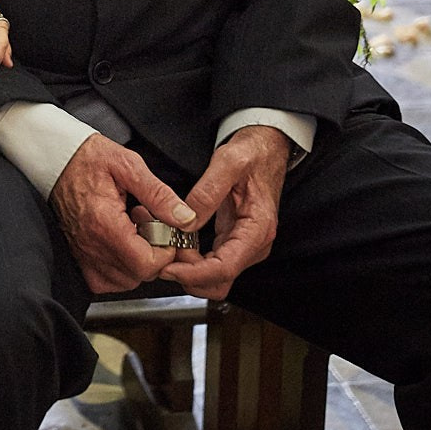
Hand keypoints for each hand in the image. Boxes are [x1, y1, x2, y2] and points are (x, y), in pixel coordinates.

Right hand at [49, 134, 196, 293]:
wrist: (53, 158)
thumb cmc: (86, 158)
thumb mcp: (128, 165)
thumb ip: (158, 194)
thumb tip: (185, 218)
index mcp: (105, 223)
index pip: (147, 263)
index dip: (165, 250)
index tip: (163, 229)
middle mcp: (91, 244)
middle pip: (138, 275)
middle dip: (153, 254)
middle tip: (147, 226)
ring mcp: (82, 253)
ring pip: (124, 281)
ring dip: (136, 262)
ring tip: (133, 233)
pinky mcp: (76, 256)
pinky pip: (103, 281)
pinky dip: (118, 271)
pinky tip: (120, 247)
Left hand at [158, 125, 289, 300]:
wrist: (266, 148)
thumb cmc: (254, 154)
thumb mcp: (228, 162)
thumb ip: (207, 191)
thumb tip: (187, 220)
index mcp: (257, 229)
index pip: (225, 269)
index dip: (193, 273)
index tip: (168, 268)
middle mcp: (254, 244)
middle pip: (220, 281)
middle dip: (189, 275)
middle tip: (163, 254)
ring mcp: (244, 244)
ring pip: (215, 276)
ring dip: (188, 268)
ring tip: (165, 244)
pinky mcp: (233, 239)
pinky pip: (212, 262)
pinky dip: (192, 259)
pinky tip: (175, 241)